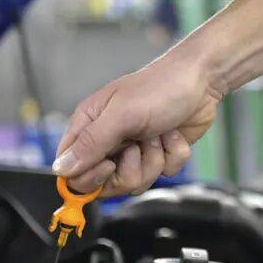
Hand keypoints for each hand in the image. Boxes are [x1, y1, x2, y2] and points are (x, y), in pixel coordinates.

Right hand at [52, 47, 221, 196]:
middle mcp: (109, 140)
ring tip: (158, 135)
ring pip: (137, 182)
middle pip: (107, 182)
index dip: (89, 177)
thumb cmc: (160, 87)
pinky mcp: (159, 154)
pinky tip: (173, 135)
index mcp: (89, 125)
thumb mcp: (121, 114)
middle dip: (130, 169)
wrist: (202, 80)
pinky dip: (173, 156)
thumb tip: (60, 169)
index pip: (72, 169)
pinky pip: (163, 173)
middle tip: (138, 145)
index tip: (109, 165)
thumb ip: (90, 143)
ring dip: (154, 160)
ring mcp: (135, 149)